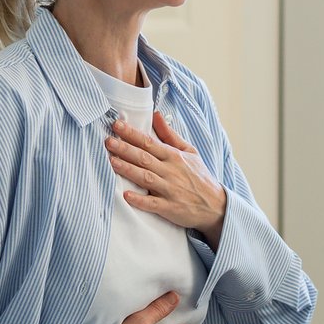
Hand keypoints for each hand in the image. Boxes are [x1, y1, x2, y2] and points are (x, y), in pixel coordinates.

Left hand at [106, 110, 227, 245]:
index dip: (132, 134)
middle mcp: (171, 171)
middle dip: (125, 149)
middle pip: (144, 158)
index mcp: (174, 156)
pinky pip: (153, 204)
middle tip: (108, 141)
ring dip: (128, 169)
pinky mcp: (170, 207)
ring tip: (111, 161)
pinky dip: (140, 200)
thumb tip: (156, 115)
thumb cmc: (199, 177)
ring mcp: (170, 190)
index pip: (150, 142)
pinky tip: (126, 196)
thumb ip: (170, 135)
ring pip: (146, 178)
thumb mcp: (190, 151)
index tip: (117, 125)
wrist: (216, 205)